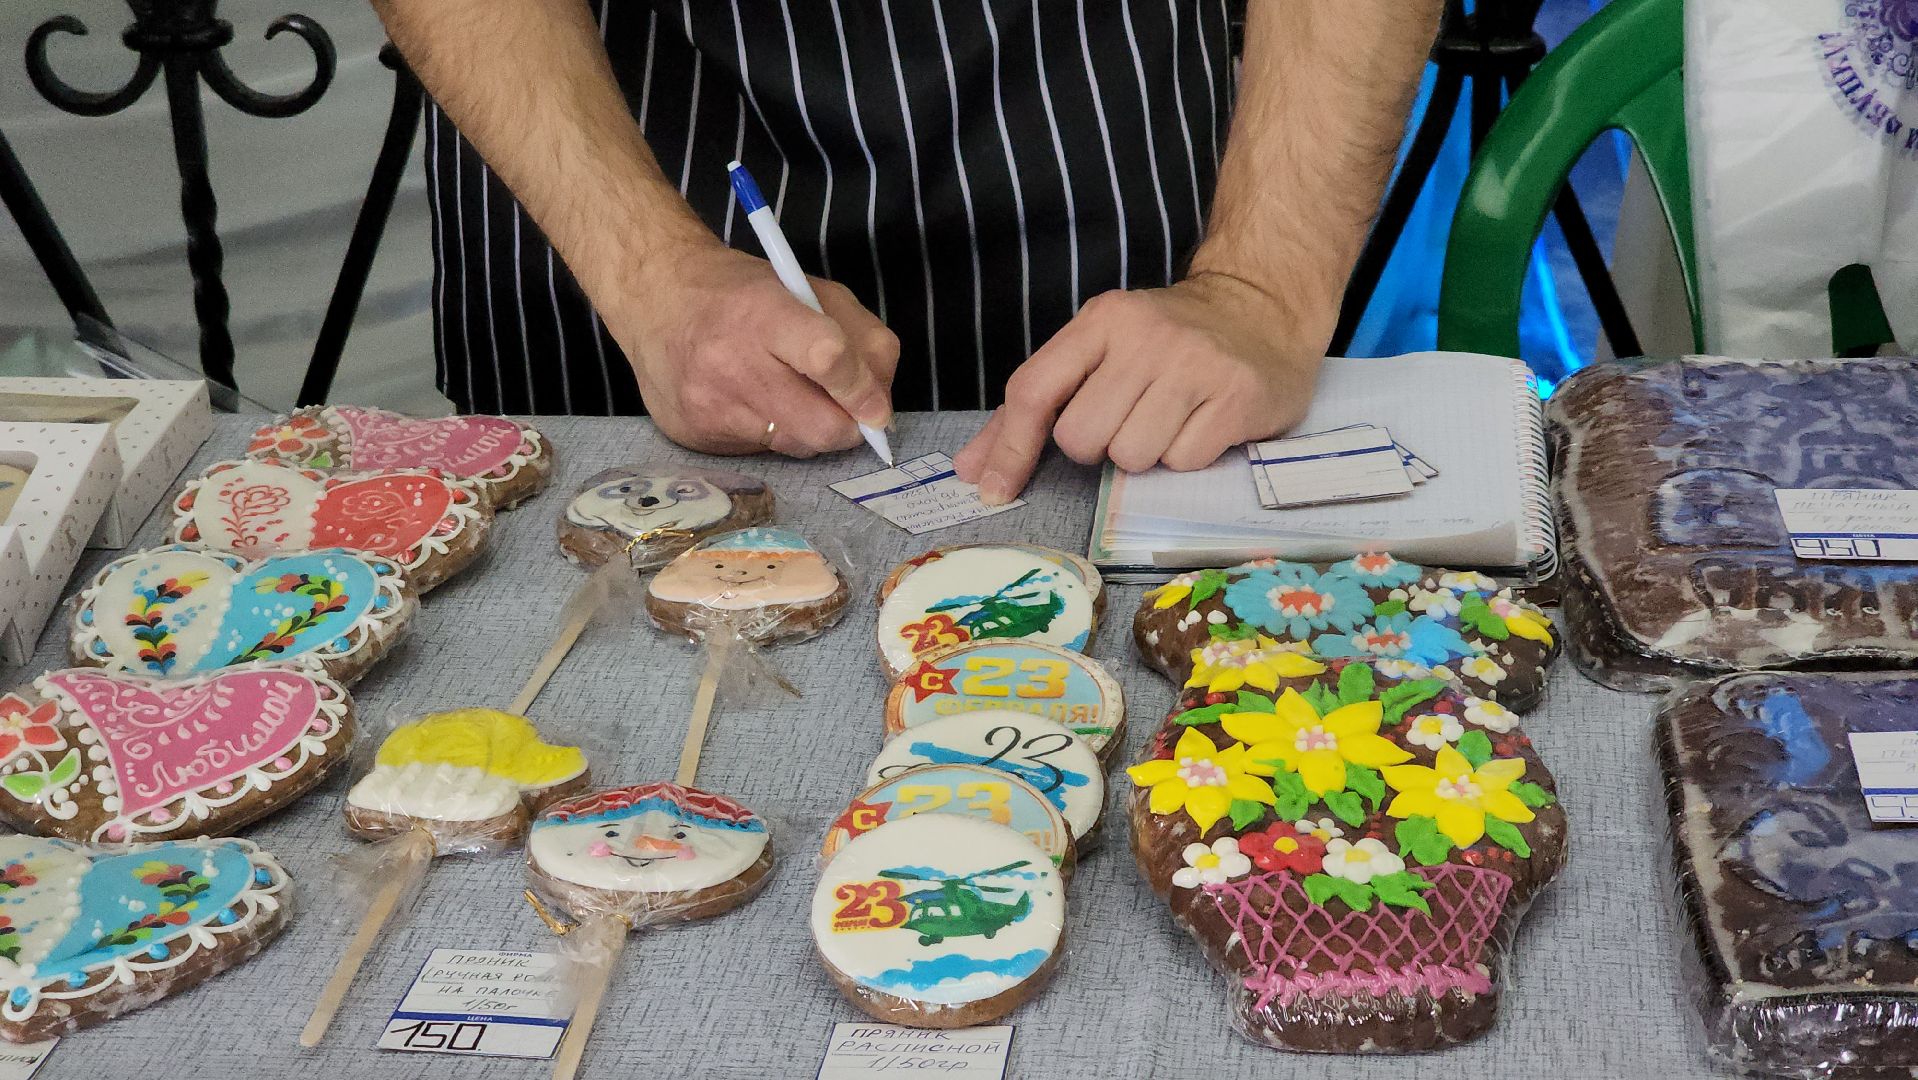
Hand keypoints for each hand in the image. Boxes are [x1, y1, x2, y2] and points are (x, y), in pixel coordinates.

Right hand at [610, 239, 898, 455]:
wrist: (655, 299)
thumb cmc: (741, 293)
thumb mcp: (809, 290)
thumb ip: (861, 336)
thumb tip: (881, 402)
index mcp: (764, 312)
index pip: (829, 358)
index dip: (863, 390)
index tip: (877, 408)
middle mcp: (732, 362)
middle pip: (820, 426)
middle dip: (847, 426)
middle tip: (845, 411)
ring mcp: (710, 405)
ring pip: (796, 446)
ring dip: (809, 429)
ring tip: (789, 394)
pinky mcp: (695, 435)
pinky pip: (761, 452)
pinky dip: (772, 434)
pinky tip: (751, 402)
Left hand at [954, 272, 1325, 503]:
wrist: (1264, 309)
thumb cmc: (1168, 341)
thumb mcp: (1098, 351)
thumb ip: (1033, 407)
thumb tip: (972, 469)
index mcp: (1101, 321)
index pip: (1033, 389)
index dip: (1010, 448)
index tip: (993, 491)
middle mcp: (1145, 336)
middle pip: (1081, 437)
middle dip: (1098, 447)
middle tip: (1129, 420)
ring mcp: (1194, 364)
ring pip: (1131, 457)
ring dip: (1146, 455)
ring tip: (1170, 420)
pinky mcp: (1237, 395)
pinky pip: (1183, 462)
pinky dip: (1187, 456)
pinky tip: (1203, 424)